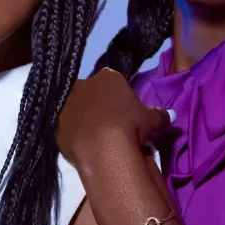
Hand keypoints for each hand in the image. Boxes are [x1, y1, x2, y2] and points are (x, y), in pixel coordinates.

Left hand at [56, 68, 173, 165]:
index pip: (113, 81)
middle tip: (111, 124)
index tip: (125, 111)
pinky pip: (67, 129)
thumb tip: (169, 114)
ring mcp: (66, 105)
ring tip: (97, 138)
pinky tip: (86, 147)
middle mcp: (82, 84)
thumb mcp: (152, 119)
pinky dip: (75, 135)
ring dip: (84, 119)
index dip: (120, 97)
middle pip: (92, 93)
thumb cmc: (131, 125)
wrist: (103, 148)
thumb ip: (160, 114)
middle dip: (99, 105)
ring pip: (76, 110)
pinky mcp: (56, 126)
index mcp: (106, 76)